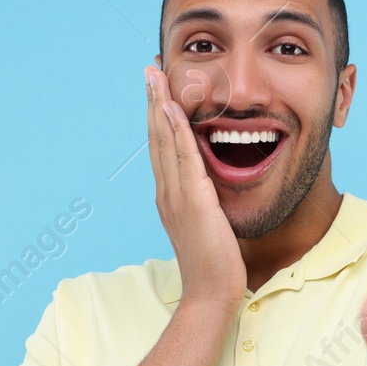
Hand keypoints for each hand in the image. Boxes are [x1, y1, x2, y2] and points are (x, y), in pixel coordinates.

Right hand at [146, 64, 244, 308]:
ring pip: (164, 141)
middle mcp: (167, 193)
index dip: (159, 117)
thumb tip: (212, 192)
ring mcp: (176, 196)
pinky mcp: (192, 201)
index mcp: (170, 198)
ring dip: (160, 105)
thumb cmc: (216, 267)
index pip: (161, 149)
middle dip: (153, 101)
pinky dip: (176, 130)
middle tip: (150, 70)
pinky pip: (183, 157)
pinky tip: (174, 107)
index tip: (158, 90)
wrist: (212, 295)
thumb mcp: (209, 227)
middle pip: (156, 137)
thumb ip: (207, 205)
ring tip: (156, 75)